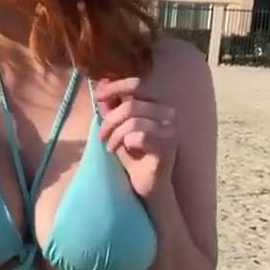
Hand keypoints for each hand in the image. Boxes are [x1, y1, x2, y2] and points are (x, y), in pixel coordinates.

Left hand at [96, 77, 176, 199]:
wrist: (148, 184)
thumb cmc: (134, 155)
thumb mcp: (118, 127)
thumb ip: (113, 107)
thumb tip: (101, 84)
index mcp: (158, 104)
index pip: (138, 84)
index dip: (115, 87)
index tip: (98, 96)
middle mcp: (168, 114)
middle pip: (131, 105)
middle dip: (110, 120)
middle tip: (102, 135)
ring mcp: (170, 130)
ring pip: (133, 122)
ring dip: (115, 135)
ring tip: (110, 146)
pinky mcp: (167, 148)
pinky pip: (139, 137)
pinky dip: (125, 143)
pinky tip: (124, 151)